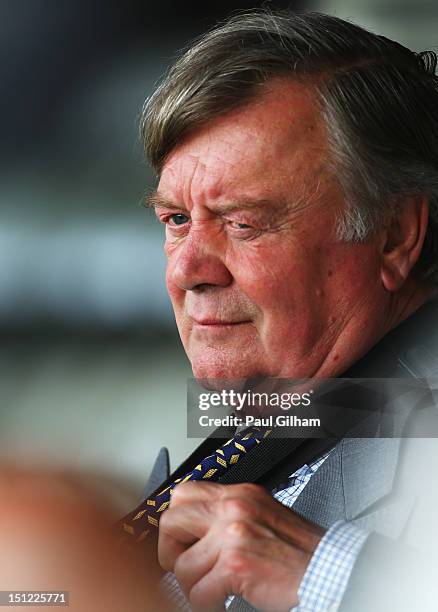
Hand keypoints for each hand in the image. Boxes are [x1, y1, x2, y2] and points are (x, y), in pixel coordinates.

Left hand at [158, 481, 324, 611]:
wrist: (327, 568)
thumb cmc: (295, 549)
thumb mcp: (259, 515)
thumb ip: (226, 515)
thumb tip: (191, 530)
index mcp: (237, 494)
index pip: (183, 493)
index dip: (175, 522)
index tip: (181, 543)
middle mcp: (233, 506)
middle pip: (171, 522)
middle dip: (171, 552)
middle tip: (187, 569)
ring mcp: (233, 533)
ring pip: (182, 566)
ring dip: (194, 587)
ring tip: (215, 591)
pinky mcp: (237, 564)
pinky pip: (199, 593)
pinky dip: (206, 605)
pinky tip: (222, 603)